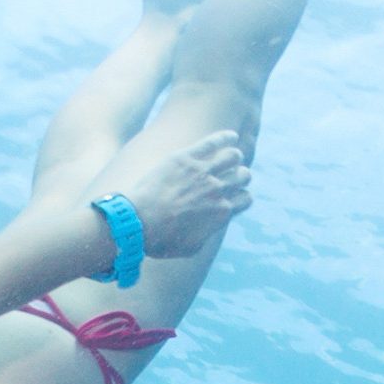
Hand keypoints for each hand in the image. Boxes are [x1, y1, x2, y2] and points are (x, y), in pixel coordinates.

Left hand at [122, 127, 249, 256]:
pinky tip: (231, 135)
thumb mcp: (192, 247)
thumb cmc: (162, 240)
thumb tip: (211, 227)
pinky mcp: (186, 158)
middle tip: (231, 176)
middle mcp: (218, 191)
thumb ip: (207, 233)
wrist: (138, 222)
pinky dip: (225, 137)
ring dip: (234, 157)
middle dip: (240, 176)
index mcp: (222, 213)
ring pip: (233, 157)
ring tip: (230, 157)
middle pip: (243, 176)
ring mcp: (203, 172)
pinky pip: (213, 142)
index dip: (241, 197)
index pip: (245, 199)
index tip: (233, 196)